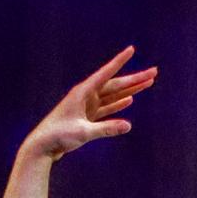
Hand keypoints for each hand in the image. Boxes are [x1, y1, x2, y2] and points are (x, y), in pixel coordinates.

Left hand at [22, 47, 156, 161]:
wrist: (42, 147)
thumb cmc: (59, 136)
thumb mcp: (83, 133)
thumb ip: (106, 129)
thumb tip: (128, 126)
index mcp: (83, 92)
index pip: (106, 73)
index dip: (120, 61)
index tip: (131, 49)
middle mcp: (86, 96)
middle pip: (115, 84)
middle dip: (135, 79)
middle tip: (154, 72)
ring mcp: (87, 106)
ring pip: (113, 96)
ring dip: (130, 90)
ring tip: (147, 83)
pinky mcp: (86, 118)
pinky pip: (106, 108)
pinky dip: (117, 104)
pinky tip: (129, 99)